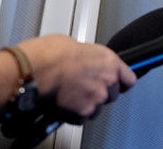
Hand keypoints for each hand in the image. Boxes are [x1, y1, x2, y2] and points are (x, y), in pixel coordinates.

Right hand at [20, 34, 137, 122]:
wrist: (34, 71)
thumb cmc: (48, 54)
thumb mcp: (75, 44)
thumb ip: (88, 56)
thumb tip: (85, 60)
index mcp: (108, 61)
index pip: (129, 79)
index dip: (120, 82)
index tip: (116, 84)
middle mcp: (107, 81)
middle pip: (111, 95)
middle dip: (99, 93)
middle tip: (82, 87)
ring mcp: (96, 98)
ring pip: (96, 108)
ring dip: (86, 104)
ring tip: (69, 95)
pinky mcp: (83, 113)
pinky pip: (81, 118)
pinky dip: (73, 114)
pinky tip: (63, 103)